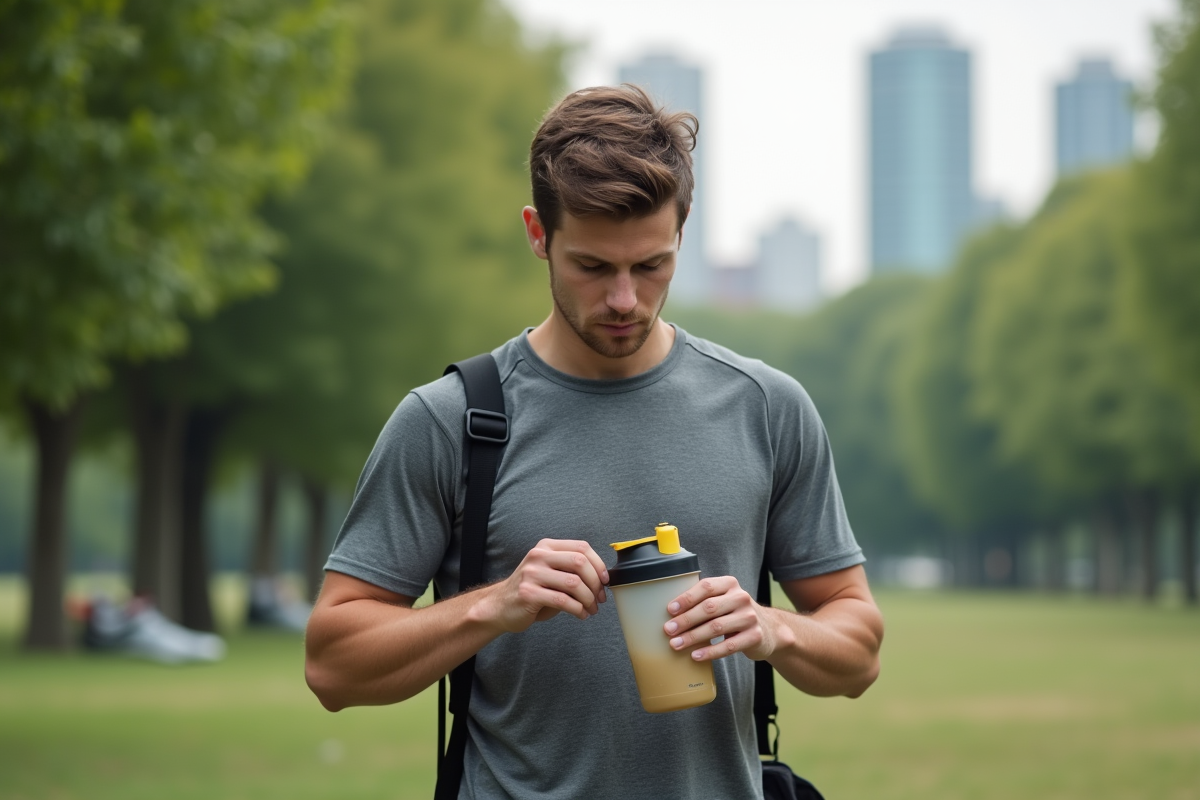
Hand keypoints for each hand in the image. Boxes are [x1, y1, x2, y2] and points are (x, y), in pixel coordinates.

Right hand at [480, 539, 608, 633]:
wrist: (500, 606)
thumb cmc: (532, 591)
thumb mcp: (551, 572)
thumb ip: (571, 570)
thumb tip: (602, 578)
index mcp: (547, 547)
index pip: (581, 547)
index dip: (599, 564)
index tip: (605, 580)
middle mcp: (538, 556)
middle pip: (580, 562)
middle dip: (596, 583)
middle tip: (600, 598)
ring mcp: (532, 574)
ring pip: (573, 583)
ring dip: (588, 599)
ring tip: (591, 608)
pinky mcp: (528, 593)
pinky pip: (563, 601)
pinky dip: (578, 610)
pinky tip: (580, 614)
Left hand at [663, 576, 773, 661]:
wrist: (769, 629)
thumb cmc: (735, 614)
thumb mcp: (724, 600)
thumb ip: (704, 601)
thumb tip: (671, 614)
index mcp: (730, 584)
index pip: (706, 587)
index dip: (687, 598)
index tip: (670, 610)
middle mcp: (741, 597)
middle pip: (709, 608)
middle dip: (686, 620)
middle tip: (668, 630)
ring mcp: (749, 617)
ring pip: (716, 627)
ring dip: (693, 637)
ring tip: (676, 644)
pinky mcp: (754, 636)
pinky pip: (728, 646)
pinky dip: (709, 652)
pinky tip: (695, 655)